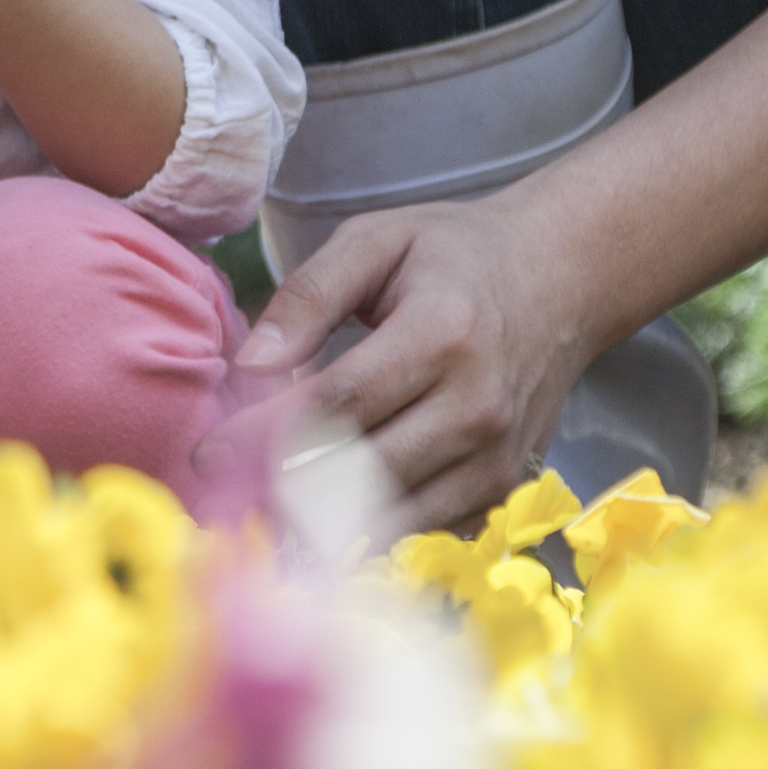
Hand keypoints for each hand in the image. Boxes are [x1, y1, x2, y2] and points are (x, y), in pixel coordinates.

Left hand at [235, 182, 604, 538]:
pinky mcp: (503, 486)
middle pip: (361, 470)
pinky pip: (424, 526)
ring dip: (321, 523)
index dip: (263, 434)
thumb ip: (308, 295)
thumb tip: (249, 365)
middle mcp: (476, 405)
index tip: (206, 453)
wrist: (561, 279)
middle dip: (281, 488)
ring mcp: (496, 454)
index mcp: (441, 334)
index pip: (336, 403)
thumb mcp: (377, 240)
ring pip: (391, 513)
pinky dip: (372, 528)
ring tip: (261, 514)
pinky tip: (324, 520)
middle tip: (221, 495)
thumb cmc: (457, 254)